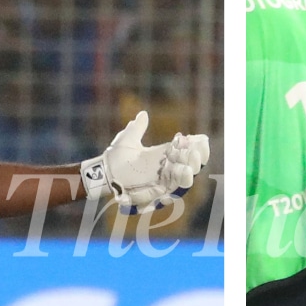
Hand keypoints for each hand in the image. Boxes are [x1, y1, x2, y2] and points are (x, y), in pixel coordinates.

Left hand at [80, 112, 210, 212]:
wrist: (104, 173)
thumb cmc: (115, 157)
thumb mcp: (127, 139)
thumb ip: (136, 128)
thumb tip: (142, 114)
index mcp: (162, 154)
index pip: (184, 149)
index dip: (195, 145)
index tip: (201, 139)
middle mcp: (165, 167)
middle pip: (188, 164)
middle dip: (196, 158)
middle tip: (196, 152)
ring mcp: (162, 180)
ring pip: (183, 178)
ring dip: (189, 172)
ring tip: (190, 167)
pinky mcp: (156, 191)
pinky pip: (171, 191)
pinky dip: (178, 185)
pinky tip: (183, 176)